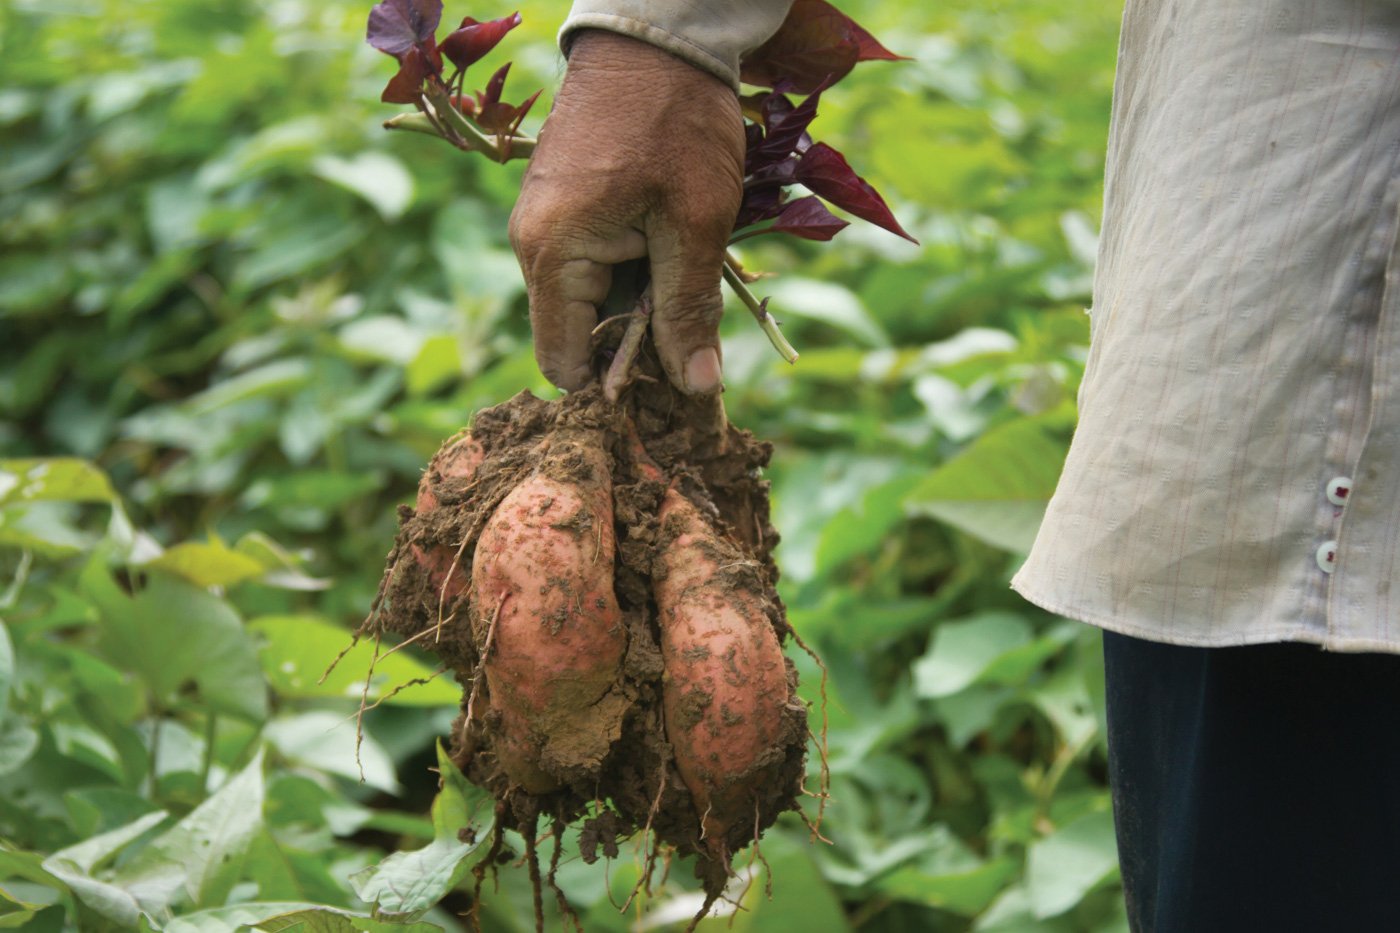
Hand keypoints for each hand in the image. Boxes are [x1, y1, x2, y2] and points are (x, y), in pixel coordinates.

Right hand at [509, 30, 743, 393]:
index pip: (564, 362)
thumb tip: (697, 389)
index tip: (668, 387)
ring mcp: (544, 222)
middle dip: (635, 344)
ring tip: (689, 280)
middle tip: (697, 334)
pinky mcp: (563, 204)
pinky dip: (634, 270)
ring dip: (640, 303)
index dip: (614, 385)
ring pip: (592, 299)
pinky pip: (594, 263)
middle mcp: (532, 244)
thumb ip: (688, 311)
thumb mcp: (695, 224)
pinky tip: (672, 251)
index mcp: (553, 253)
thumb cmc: (677, 123)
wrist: (655, 31)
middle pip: (579, 334)